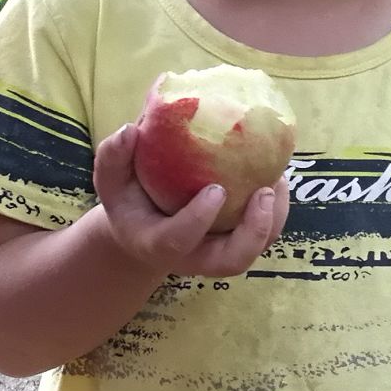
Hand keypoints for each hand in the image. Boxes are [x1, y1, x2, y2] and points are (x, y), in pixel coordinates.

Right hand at [90, 124, 289, 278]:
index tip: (216, 189)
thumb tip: (132, 129)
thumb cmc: (129, 201)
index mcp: (158, 244)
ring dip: (274, 217)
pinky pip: (267, 232)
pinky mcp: (238, 243)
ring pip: (257, 248)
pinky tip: (278, 171)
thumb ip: (114, 156)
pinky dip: (278, 207)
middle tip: (264, 192)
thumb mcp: (111, 181)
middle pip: (232, 262)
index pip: (178, 240)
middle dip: (253, 231)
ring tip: (279, 177)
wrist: (144, 230)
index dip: (199, 218)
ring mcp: (219, 254)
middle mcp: (194, 257)